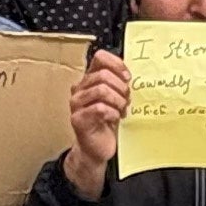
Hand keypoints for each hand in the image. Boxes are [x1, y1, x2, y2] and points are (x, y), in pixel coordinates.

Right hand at [64, 49, 130, 196]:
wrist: (97, 148)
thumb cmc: (107, 123)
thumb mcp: (116, 99)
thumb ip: (119, 84)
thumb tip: (129, 74)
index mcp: (89, 80)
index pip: (100, 58)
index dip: (116, 64)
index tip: (127, 77)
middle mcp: (80, 89)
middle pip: (103, 75)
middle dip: (121, 87)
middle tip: (127, 99)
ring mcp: (76, 104)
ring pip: (101, 90)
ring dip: (118, 101)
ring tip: (121, 110)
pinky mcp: (78, 119)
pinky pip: (99, 108)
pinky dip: (112, 113)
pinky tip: (115, 119)